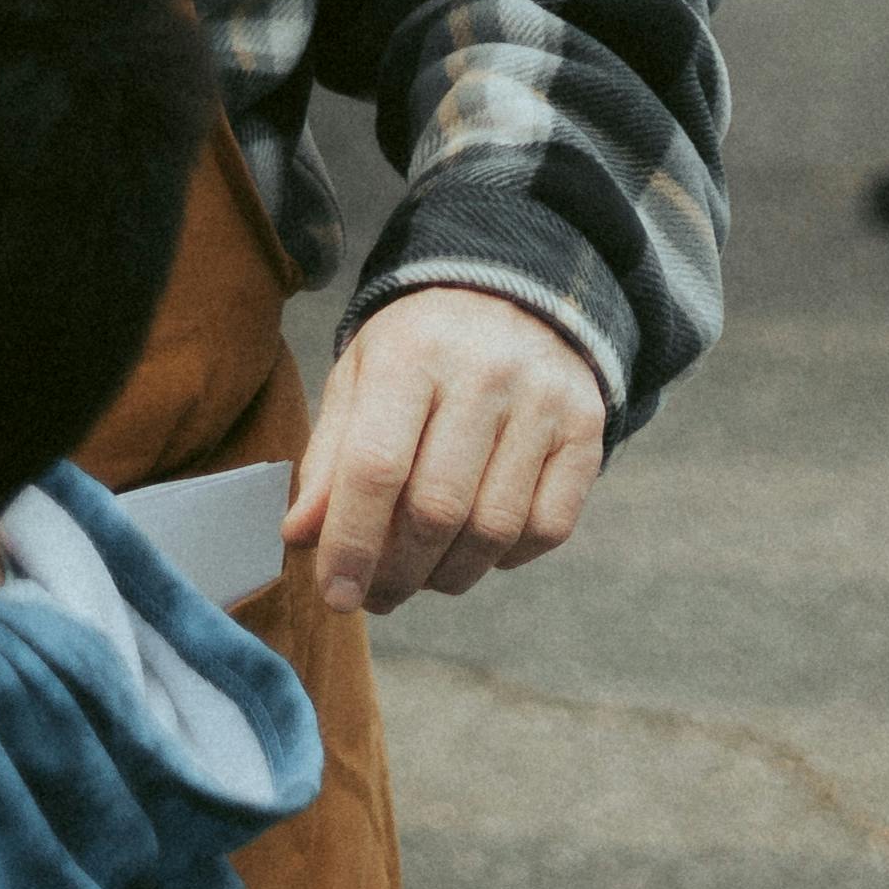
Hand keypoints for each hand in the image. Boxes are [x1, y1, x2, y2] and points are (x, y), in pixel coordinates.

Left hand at [291, 284, 609, 611]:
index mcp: (411, 353)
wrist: (514, 293)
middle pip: (437, 509)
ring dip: (448, 574)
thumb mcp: (360, 379)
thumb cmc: (419, 350)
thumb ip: (329, 459)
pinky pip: (547, 529)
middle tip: (374, 596)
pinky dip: (505, 558)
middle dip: (397, 572)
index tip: (334, 596)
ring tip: (419, 576)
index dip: (352, 543)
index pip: (376, 467)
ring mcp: (544, 403)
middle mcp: (484, 373)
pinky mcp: (587, 432)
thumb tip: (300, 536)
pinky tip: (475, 546)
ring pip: (493, 529)